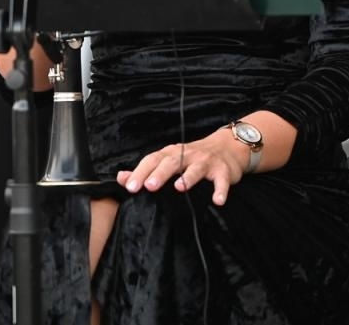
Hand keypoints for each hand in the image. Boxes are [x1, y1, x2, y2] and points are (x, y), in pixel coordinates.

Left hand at [117, 130, 249, 206]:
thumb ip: (145, 170)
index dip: (141, 172)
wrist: (227, 147)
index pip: (152, 160)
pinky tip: (218, 201)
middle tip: (149, 186)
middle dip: (160, 173)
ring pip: (196, 168)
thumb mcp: (168, 159)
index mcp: (171, 153)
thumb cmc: (192, 157)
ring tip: (179, 187)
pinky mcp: (223, 171)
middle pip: (171, 162)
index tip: (130, 187)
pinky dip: (220, 190)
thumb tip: (121, 178)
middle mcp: (187, 155)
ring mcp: (205, 162)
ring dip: (188, 177)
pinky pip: (222, 180)